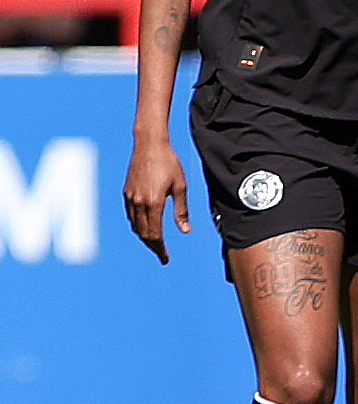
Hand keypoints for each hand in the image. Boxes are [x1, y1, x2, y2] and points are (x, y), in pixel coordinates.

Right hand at [123, 137, 189, 264]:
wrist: (149, 144)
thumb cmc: (169, 163)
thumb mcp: (180, 186)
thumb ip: (181, 210)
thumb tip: (185, 230)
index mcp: (154, 203)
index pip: (155, 234)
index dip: (160, 248)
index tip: (165, 259)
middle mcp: (139, 202)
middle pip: (143, 233)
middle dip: (153, 246)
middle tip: (162, 255)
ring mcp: (130, 197)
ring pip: (135, 225)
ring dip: (144, 236)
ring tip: (155, 243)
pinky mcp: (126, 191)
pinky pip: (130, 215)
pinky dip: (137, 225)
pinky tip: (144, 226)